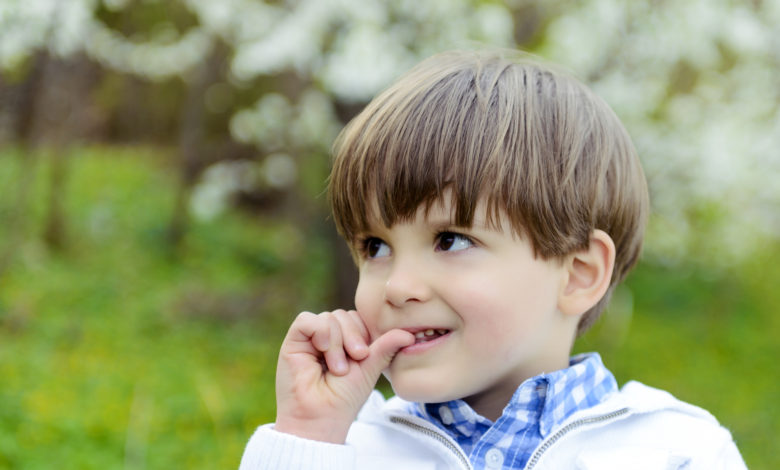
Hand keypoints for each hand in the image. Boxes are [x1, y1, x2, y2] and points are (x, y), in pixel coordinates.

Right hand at [273, 309, 413, 442]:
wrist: (321, 418)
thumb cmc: (344, 398)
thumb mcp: (369, 369)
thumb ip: (385, 347)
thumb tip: (409, 334)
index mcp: (346, 341)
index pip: (358, 318)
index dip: (365, 332)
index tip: (366, 356)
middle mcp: (327, 337)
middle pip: (345, 315)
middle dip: (354, 336)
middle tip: (357, 359)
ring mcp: (310, 339)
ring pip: (329, 317)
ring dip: (338, 342)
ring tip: (337, 368)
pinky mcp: (293, 341)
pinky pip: (307, 320)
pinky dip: (320, 331)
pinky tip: (323, 348)